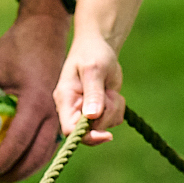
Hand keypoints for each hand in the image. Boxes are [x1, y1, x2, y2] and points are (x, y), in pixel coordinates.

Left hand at [0, 0, 69, 182]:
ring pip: (47, 152)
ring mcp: (60, 113)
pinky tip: (21, 160)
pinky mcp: (60, 113)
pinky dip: (37, 155)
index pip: (18, 141)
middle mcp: (52, 111)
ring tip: (7, 175)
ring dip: (28, 167)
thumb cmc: (14, 49)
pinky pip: (51, 142)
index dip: (2, 160)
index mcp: (34, 100)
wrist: (44, 32)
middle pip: (37, 154)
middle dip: (16, 171)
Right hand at [54, 29, 124, 144]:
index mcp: (65, 100)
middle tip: (109, 94)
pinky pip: (113, 120)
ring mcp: (86, 112)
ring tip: (109, 90)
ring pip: (105, 125)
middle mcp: (73, 109)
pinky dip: (118, 108)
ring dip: (113, 109)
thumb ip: (93, 93)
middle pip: (90, 131)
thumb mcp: (93, 69)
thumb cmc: (92, 53)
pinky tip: (111, 92)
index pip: (70, 130)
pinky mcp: (100, 111)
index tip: (107, 134)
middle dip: (106, 116)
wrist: (100, 46)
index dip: (88, 136)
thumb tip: (92, 116)